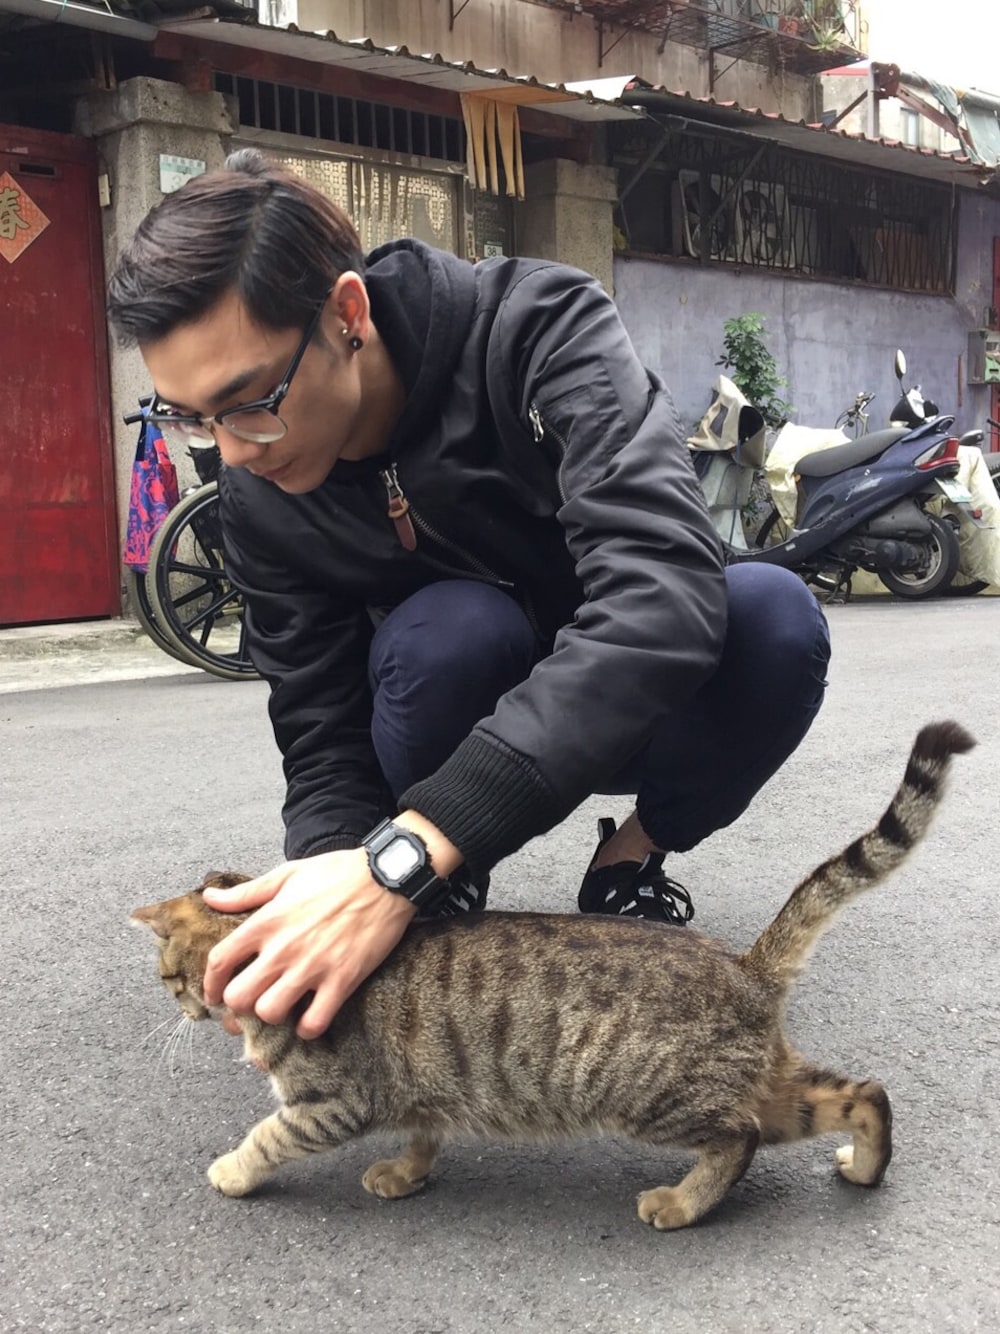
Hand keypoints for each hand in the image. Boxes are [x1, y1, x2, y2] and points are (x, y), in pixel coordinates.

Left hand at [201, 849, 415, 1038]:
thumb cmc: (336, 873)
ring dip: (271, 1017)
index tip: (214, 994)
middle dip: (238, 1006)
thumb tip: (210, 898)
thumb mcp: (286, 874)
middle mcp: (284, 948)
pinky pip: (314, 1022)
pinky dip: (307, 1028)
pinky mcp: (342, 980)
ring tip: (280, 1008)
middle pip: (239, 997)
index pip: (220, 961)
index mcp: (266, 921)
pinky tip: (309, 1018)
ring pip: (270, 1013)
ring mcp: (313, 966)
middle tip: (248, 1005)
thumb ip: (245, 893)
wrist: (385, 878)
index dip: (210, 984)